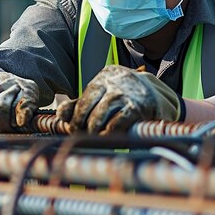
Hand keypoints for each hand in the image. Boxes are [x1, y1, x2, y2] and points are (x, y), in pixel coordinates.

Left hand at [56, 65, 181, 133]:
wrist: (154, 92)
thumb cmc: (121, 95)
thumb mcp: (101, 94)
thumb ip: (79, 104)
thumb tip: (60, 116)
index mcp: (103, 77)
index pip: (83, 98)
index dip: (75, 117)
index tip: (71, 129)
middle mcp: (113, 83)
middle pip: (88, 107)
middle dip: (81, 125)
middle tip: (80, 135)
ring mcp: (125, 95)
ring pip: (100, 117)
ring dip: (93, 131)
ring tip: (93, 137)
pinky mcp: (137, 109)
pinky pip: (116, 124)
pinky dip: (108, 134)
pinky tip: (107, 137)